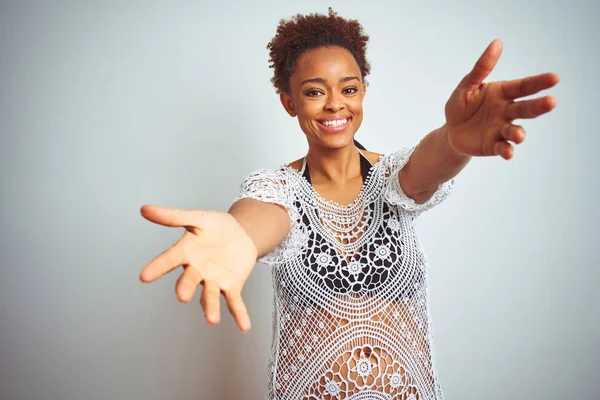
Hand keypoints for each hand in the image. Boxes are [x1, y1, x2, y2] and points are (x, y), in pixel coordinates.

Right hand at [138, 205, 257, 331]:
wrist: (241, 232)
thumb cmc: (215, 226)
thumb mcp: (196, 218)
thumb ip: (173, 216)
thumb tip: (144, 209)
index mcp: (186, 252)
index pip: (169, 260)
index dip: (157, 267)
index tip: (144, 276)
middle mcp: (197, 270)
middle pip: (189, 280)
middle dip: (186, 288)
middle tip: (181, 296)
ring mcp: (214, 280)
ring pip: (210, 295)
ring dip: (210, 307)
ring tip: (212, 320)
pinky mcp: (232, 286)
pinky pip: (234, 301)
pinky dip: (239, 314)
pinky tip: (245, 326)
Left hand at [444, 39, 559, 159]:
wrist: (451, 131)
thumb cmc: (461, 105)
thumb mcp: (467, 86)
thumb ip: (482, 68)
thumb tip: (497, 42)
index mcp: (502, 93)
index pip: (523, 86)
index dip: (538, 82)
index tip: (555, 77)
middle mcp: (506, 111)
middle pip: (525, 108)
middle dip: (539, 106)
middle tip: (552, 102)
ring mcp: (501, 129)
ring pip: (515, 130)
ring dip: (519, 133)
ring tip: (519, 135)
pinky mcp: (493, 145)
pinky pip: (502, 148)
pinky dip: (506, 150)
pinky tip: (508, 152)